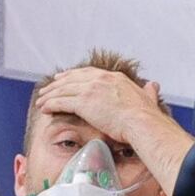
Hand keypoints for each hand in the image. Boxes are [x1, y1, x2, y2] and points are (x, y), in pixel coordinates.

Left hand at [36, 66, 162, 144]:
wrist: (141, 122)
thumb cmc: (146, 116)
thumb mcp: (148, 98)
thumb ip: (148, 92)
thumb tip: (153, 86)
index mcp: (114, 78)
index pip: (89, 73)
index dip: (75, 75)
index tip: (66, 78)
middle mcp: (100, 80)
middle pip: (73, 78)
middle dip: (59, 83)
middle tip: (49, 86)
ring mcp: (91, 89)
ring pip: (64, 89)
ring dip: (50, 94)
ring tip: (41, 100)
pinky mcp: (84, 102)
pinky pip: (62, 101)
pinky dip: (51, 103)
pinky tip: (43, 107)